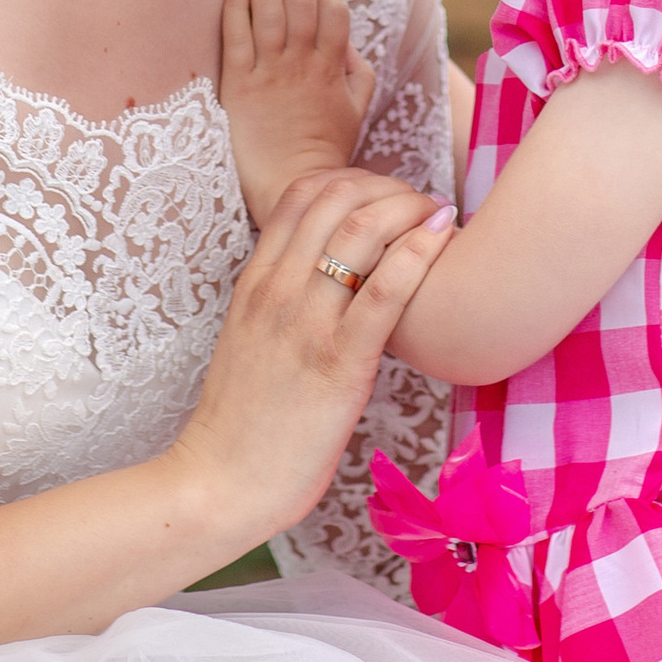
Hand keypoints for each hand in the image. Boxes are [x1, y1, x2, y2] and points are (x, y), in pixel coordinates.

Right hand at [170, 167, 454, 543]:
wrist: (220, 483)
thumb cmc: (244, 423)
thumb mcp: (251, 341)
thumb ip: (282, 302)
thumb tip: (329, 280)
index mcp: (255, 283)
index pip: (300, 193)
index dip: (350, 177)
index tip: (383, 192)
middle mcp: (277, 291)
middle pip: (335, 198)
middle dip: (386, 186)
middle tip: (419, 202)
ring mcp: (306, 324)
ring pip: (361, 231)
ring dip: (409, 209)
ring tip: (439, 215)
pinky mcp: (339, 363)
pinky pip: (384, 292)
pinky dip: (419, 253)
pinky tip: (442, 239)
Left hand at [220, 0, 375, 224]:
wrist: (292, 184)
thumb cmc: (325, 146)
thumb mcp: (356, 106)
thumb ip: (356, 67)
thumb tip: (343, 33)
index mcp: (332, 68)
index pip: (334, 10)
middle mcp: (303, 64)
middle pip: (301, 0)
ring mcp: (271, 73)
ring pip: (268, 10)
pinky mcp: (239, 85)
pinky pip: (235, 35)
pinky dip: (235, 6)